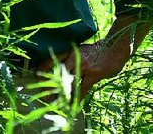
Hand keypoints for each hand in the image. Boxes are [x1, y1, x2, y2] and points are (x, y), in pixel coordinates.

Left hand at [36, 14, 151, 99]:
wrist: (115, 48)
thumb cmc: (97, 51)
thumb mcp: (81, 50)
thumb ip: (71, 58)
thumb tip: (60, 69)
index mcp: (71, 50)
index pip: (52, 59)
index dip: (43, 68)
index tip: (36, 76)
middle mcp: (75, 57)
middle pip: (58, 73)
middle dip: (50, 86)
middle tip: (45, 96)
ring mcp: (84, 65)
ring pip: (68, 83)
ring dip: (61, 95)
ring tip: (56, 104)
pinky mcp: (93, 74)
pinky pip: (82, 89)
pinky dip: (77, 98)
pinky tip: (73, 104)